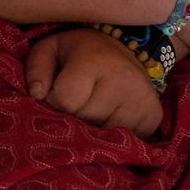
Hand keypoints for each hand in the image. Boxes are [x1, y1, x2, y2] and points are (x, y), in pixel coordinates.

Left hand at [22, 29, 162, 137]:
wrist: (121, 49)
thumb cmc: (78, 53)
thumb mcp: (49, 50)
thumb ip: (35, 70)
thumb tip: (37, 95)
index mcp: (96, 60)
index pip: (65, 100)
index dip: (54, 100)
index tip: (57, 90)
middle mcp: (125, 80)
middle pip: (84, 120)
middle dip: (72, 116)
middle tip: (76, 99)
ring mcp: (144, 100)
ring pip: (104, 135)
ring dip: (91, 128)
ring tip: (92, 107)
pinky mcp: (154, 116)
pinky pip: (123, 140)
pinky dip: (110, 134)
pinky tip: (108, 116)